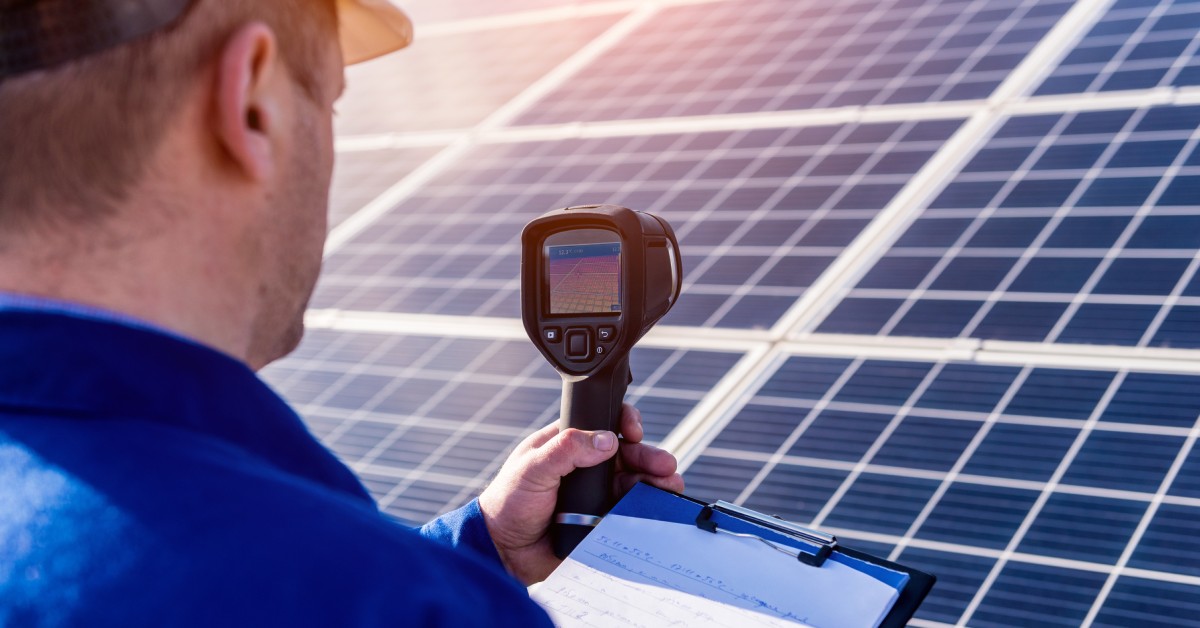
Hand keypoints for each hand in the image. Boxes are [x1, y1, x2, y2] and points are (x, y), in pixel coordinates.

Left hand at [477, 403, 684, 584]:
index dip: (624, 423)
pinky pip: (629, 512)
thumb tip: (606, 440)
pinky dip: (646, 509)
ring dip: (655, 482)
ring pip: (634, 483)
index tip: (634, 431)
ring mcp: (596, 493)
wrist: (504, 551)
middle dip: (650, 457)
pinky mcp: (601, 520)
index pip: (603, 424)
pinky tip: (658, 508)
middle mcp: (586, 466)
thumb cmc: (508, 504)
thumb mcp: (532, 468)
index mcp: (568, 444)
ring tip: (670, 487)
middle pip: (628, 454)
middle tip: (666, 465)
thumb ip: (566, 449)